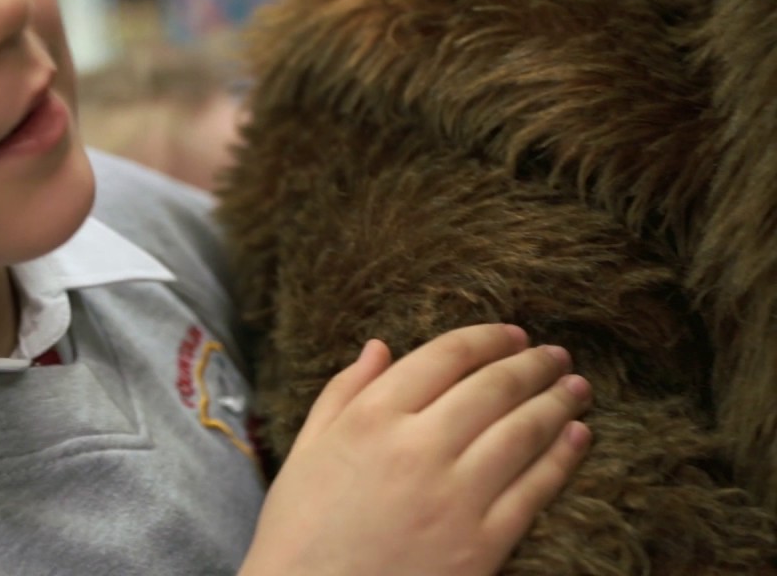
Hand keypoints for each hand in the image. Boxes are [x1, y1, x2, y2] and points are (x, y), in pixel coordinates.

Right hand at [239, 324, 591, 575]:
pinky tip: (577, 437)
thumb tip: (380, 346)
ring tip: (576, 388)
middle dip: (531, 364)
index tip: (511, 334)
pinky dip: (563, 457)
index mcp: (370, 418)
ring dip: (557, 402)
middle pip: (492, 388)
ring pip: (523, 431)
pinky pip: (534, 489)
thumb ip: (343, 392)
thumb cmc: (300, 530)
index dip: (486, 339)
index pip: (444, 357)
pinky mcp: (482, 544)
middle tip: (555, 355)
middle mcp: (417, 448)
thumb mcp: (306, 450)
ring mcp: (454, 497)